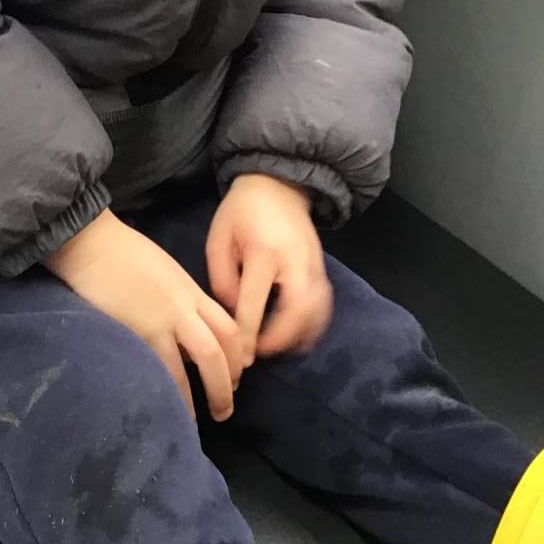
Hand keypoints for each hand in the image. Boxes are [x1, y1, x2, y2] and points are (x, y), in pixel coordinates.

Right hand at [46, 211, 247, 420]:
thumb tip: (180, 331)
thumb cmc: (120, 252)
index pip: (229, 327)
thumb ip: (176, 299)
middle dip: (228, 382)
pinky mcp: (142, 330)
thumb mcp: (162, 271)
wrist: (91, 242)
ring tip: (203, 420)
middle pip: (223, 348)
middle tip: (226, 408)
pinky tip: (171, 408)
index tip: (234, 377)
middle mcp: (186, 306)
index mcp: (191, 290)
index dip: (237, 357)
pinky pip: (167, 369)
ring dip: (210, 393)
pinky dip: (175, 393)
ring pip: (205, 361)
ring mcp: (166, 319)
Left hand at [206, 174, 333, 361]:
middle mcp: (296, 262)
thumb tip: (235, 314)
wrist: (278, 185)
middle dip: (280, 340)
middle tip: (259, 354)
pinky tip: (298, 337)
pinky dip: (314, 325)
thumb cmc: (241, 212)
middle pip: (296, 313)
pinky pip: (324, 305)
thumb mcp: (219, 239)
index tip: (241, 359)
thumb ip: (222, 279)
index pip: (255, 304)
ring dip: (299, 336)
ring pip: (316, 312)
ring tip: (277, 348)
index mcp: (265, 253)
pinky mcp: (322, 269)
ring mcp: (314, 266)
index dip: (247, 336)